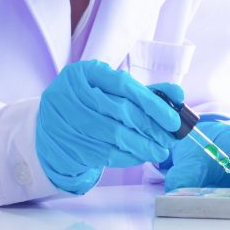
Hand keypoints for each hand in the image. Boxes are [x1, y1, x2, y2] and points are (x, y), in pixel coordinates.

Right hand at [36, 60, 181, 194]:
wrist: (51, 128)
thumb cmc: (89, 105)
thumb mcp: (111, 91)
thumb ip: (145, 92)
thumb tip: (178, 94)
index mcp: (84, 73)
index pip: (123, 86)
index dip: (152, 103)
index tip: (172, 119)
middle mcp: (71, 94)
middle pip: (120, 111)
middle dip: (150, 126)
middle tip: (170, 138)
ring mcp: (66, 121)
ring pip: (114, 135)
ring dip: (142, 145)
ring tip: (160, 150)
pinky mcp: (68, 145)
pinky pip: (105, 153)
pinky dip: (127, 156)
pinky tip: (141, 156)